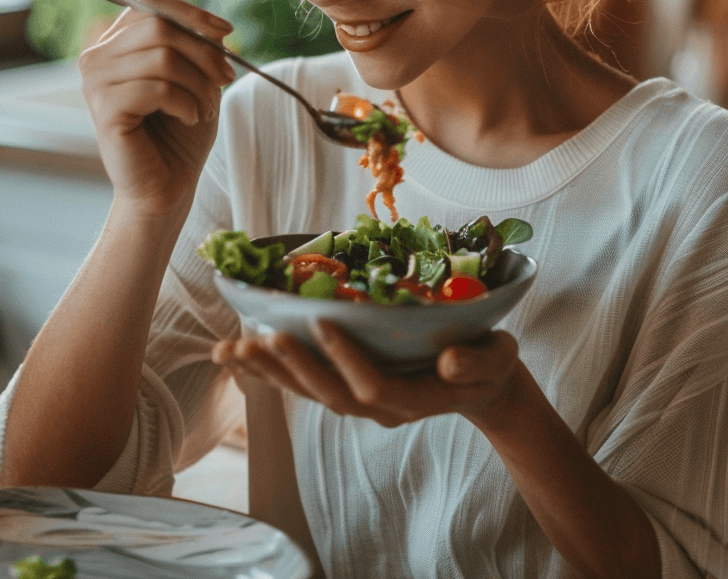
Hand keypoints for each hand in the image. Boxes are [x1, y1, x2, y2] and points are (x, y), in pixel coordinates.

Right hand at [79, 0, 235, 215]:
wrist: (167, 185)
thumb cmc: (180, 133)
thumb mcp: (197, 80)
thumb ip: (199, 48)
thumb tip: (215, 28)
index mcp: (117, 43)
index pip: (150, 3)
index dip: (191, 13)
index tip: (225, 33)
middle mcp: (97, 57)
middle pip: (159, 27)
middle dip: (204, 52)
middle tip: (225, 79)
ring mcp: (95, 83)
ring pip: (163, 58)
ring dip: (198, 84)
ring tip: (204, 108)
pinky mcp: (104, 110)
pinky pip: (157, 88)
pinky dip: (186, 104)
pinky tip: (189, 119)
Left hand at [212, 322, 523, 428]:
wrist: (481, 383)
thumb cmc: (490, 363)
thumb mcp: (496, 358)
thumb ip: (475, 362)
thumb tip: (449, 362)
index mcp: (415, 400)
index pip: (373, 387)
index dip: (345, 358)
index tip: (322, 320)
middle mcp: (380, 407)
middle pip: (329, 395)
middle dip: (293, 367)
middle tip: (261, 336)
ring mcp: (362, 401)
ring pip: (308, 392)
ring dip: (268, 372)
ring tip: (231, 350)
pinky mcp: (349, 389)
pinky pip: (304, 384)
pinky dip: (270, 371)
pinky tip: (240, 355)